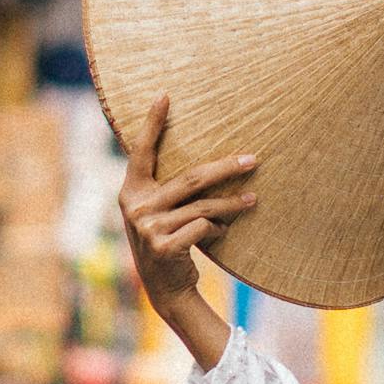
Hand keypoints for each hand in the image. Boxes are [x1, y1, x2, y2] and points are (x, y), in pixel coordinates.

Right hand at [117, 96, 252, 369]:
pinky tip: (222, 233)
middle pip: (191, 178)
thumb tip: (211, 160)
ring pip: (203, 206)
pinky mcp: (163, 247)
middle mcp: (135, 207)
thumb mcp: (160, 213)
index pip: (142, 151)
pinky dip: (219, 229)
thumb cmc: (169, 240)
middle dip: (226, 167)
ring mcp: (147, 228)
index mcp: (130, 192)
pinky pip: (204, 227)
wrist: (165, 289)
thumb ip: (169, 189)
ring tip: (253, 200)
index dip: (152, 123)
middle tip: (253, 159)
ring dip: (232, 203)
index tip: (165, 95)